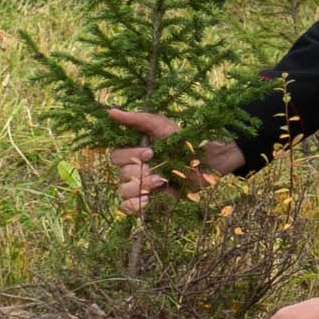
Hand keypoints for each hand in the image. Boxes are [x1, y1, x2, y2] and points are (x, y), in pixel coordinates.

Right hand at [105, 107, 244, 212]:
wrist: (207, 162)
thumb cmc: (185, 140)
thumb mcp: (161, 126)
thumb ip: (137, 119)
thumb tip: (111, 111)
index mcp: (133, 151)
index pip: (115, 157)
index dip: (130, 155)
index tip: (150, 152)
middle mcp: (134, 169)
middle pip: (120, 175)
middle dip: (139, 172)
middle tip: (158, 168)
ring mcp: (141, 186)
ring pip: (123, 191)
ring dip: (141, 187)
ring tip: (161, 182)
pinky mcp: (150, 200)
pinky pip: (128, 207)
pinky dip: (133, 205)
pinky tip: (148, 199)